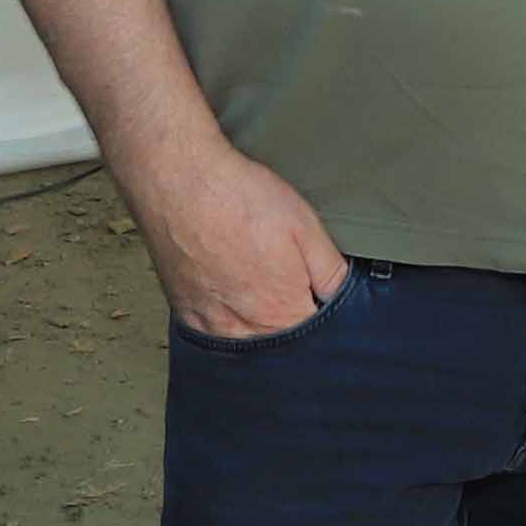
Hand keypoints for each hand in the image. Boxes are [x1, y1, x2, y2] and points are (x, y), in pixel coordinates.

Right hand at [134, 137, 348, 340]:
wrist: (179, 180)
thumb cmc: (240, 199)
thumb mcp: (306, 227)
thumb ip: (332, 273)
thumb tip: (345, 299)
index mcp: (281, 312)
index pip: (315, 338)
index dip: (321, 315)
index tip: (316, 293)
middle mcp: (244, 330)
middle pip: (280, 345)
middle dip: (291, 320)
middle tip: (283, 278)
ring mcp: (210, 325)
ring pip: (248, 343)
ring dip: (259, 322)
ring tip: (256, 278)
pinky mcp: (185, 314)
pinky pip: (216, 333)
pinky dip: (229, 318)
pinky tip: (232, 286)